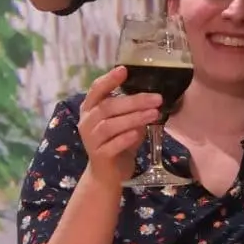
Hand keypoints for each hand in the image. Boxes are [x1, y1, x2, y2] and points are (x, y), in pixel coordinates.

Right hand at [77, 66, 161, 188]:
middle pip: (108, 107)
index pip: (96, 90)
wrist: (107, 173)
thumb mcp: (124, 121)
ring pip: (110, 125)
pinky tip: (139, 133)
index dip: (109, 79)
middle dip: (134, 101)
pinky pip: (112, 145)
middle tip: (157, 98)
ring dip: (134, 118)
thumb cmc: (117, 141)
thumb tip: (153, 95)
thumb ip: (131, 109)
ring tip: (154, 114)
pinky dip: (126, 138)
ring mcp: (90, 139)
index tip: (124, 70)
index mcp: (91, 108)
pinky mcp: (99, 155)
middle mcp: (87, 121)